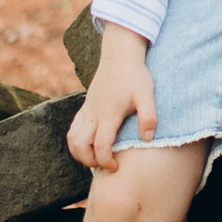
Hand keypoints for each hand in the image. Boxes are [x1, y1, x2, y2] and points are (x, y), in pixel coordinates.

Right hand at [69, 33, 151, 171]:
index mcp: (108, 114)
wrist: (120, 54)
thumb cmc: (135, 75)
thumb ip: (149, 116)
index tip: (116, 167)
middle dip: (89, 161)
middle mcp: (94, 114)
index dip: (106, 161)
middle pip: (79, 146)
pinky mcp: (86, 106)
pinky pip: (73, 128)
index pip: (100, 146)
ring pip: (72, 138)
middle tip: (105, 164)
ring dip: (79, 153)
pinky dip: (76, 141)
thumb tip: (147, 139)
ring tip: (96, 157)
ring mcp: (87, 110)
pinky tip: (90, 143)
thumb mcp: (147, 94)